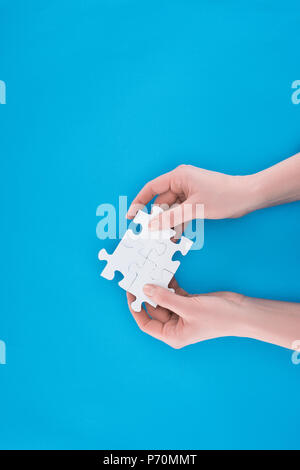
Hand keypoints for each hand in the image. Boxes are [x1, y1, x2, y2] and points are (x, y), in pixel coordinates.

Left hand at [126, 279, 244, 348]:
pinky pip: (174, 293)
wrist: (242, 312)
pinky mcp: (190, 303)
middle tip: (138, 278)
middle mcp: (175, 326)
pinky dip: (169, 284)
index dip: (136, 309)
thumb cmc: (218, 317)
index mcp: (172, 335)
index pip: (146, 323)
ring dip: (158, 287)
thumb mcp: (188, 307)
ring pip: (164, 299)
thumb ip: (165, 298)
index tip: (130, 293)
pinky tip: (164, 272)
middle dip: (147, 294)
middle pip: (154, 309)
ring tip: (149, 272)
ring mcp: (183, 314)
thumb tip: (145, 288)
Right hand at [127, 165, 256, 228]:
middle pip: (161, 202)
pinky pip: (181, 212)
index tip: (131, 217)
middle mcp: (181, 182)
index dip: (139, 202)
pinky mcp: (196, 200)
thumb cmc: (224, 196)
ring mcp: (189, 191)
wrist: (248, 196)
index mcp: (178, 176)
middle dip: (156, 219)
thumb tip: (150, 226)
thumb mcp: (194, 209)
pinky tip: (176, 237)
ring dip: (168, 224)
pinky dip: (179, 223)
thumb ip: (170, 218)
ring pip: (171, 210)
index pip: (151, 188)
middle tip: (149, 235)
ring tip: (164, 239)